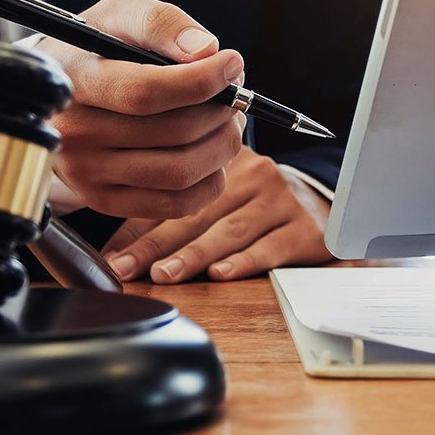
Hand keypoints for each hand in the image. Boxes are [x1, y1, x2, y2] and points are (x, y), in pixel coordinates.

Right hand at [37, 0, 245, 219]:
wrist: (60, 95)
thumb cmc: (97, 49)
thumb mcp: (119, 15)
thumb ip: (160, 23)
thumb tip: (205, 50)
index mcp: (72, 79)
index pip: (144, 91)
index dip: (199, 80)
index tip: (231, 63)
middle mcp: (73, 131)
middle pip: (173, 133)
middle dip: (221, 111)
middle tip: (234, 95)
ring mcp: (86, 172)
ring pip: (180, 172)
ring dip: (222, 146)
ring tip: (227, 122)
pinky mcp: (103, 200)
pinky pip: (175, 204)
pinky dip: (210, 180)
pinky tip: (210, 153)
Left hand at [101, 146, 334, 282]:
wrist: (321, 207)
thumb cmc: (254, 204)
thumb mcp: (215, 197)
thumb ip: (168, 216)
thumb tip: (113, 252)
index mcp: (221, 161)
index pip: (173, 196)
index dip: (138, 229)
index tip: (112, 259)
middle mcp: (252, 173)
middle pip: (197, 213)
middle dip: (157, 246)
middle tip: (128, 269)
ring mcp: (280, 199)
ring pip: (230, 230)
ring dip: (194, 255)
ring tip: (166, 273)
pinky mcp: (304, 228)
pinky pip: (270, 247)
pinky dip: (244, 262)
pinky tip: (221, 274)